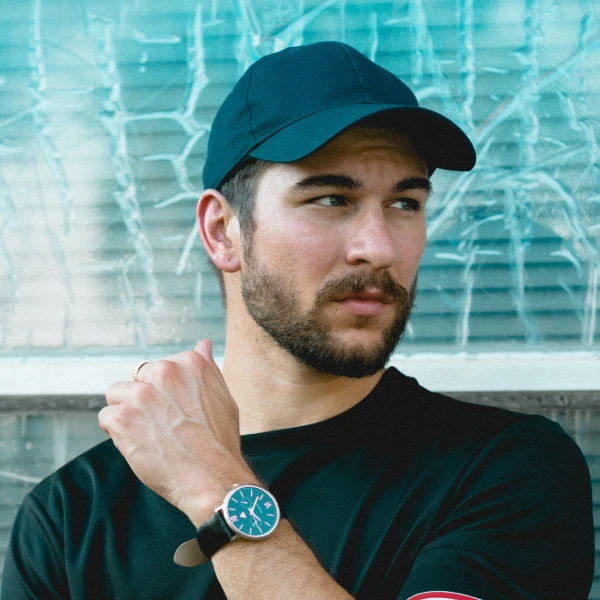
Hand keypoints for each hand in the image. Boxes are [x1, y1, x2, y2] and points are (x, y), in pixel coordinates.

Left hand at [98, 340, 255, 524]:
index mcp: (189, 362)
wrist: (212, 477)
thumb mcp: (223, 396)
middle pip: (135, 378)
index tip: (176, 410)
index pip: (159, 368)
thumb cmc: (220, 441)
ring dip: (127, 413)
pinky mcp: (122, 418)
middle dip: (143, 399)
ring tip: (149, 434)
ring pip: (116, 395)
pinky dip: (117, 433)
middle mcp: (164, 372)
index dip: (164, 392)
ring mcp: (141, 394)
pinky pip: (106, 417)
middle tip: (162, 424)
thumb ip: (206, 368)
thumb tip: (202, 344)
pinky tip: (139, 444)